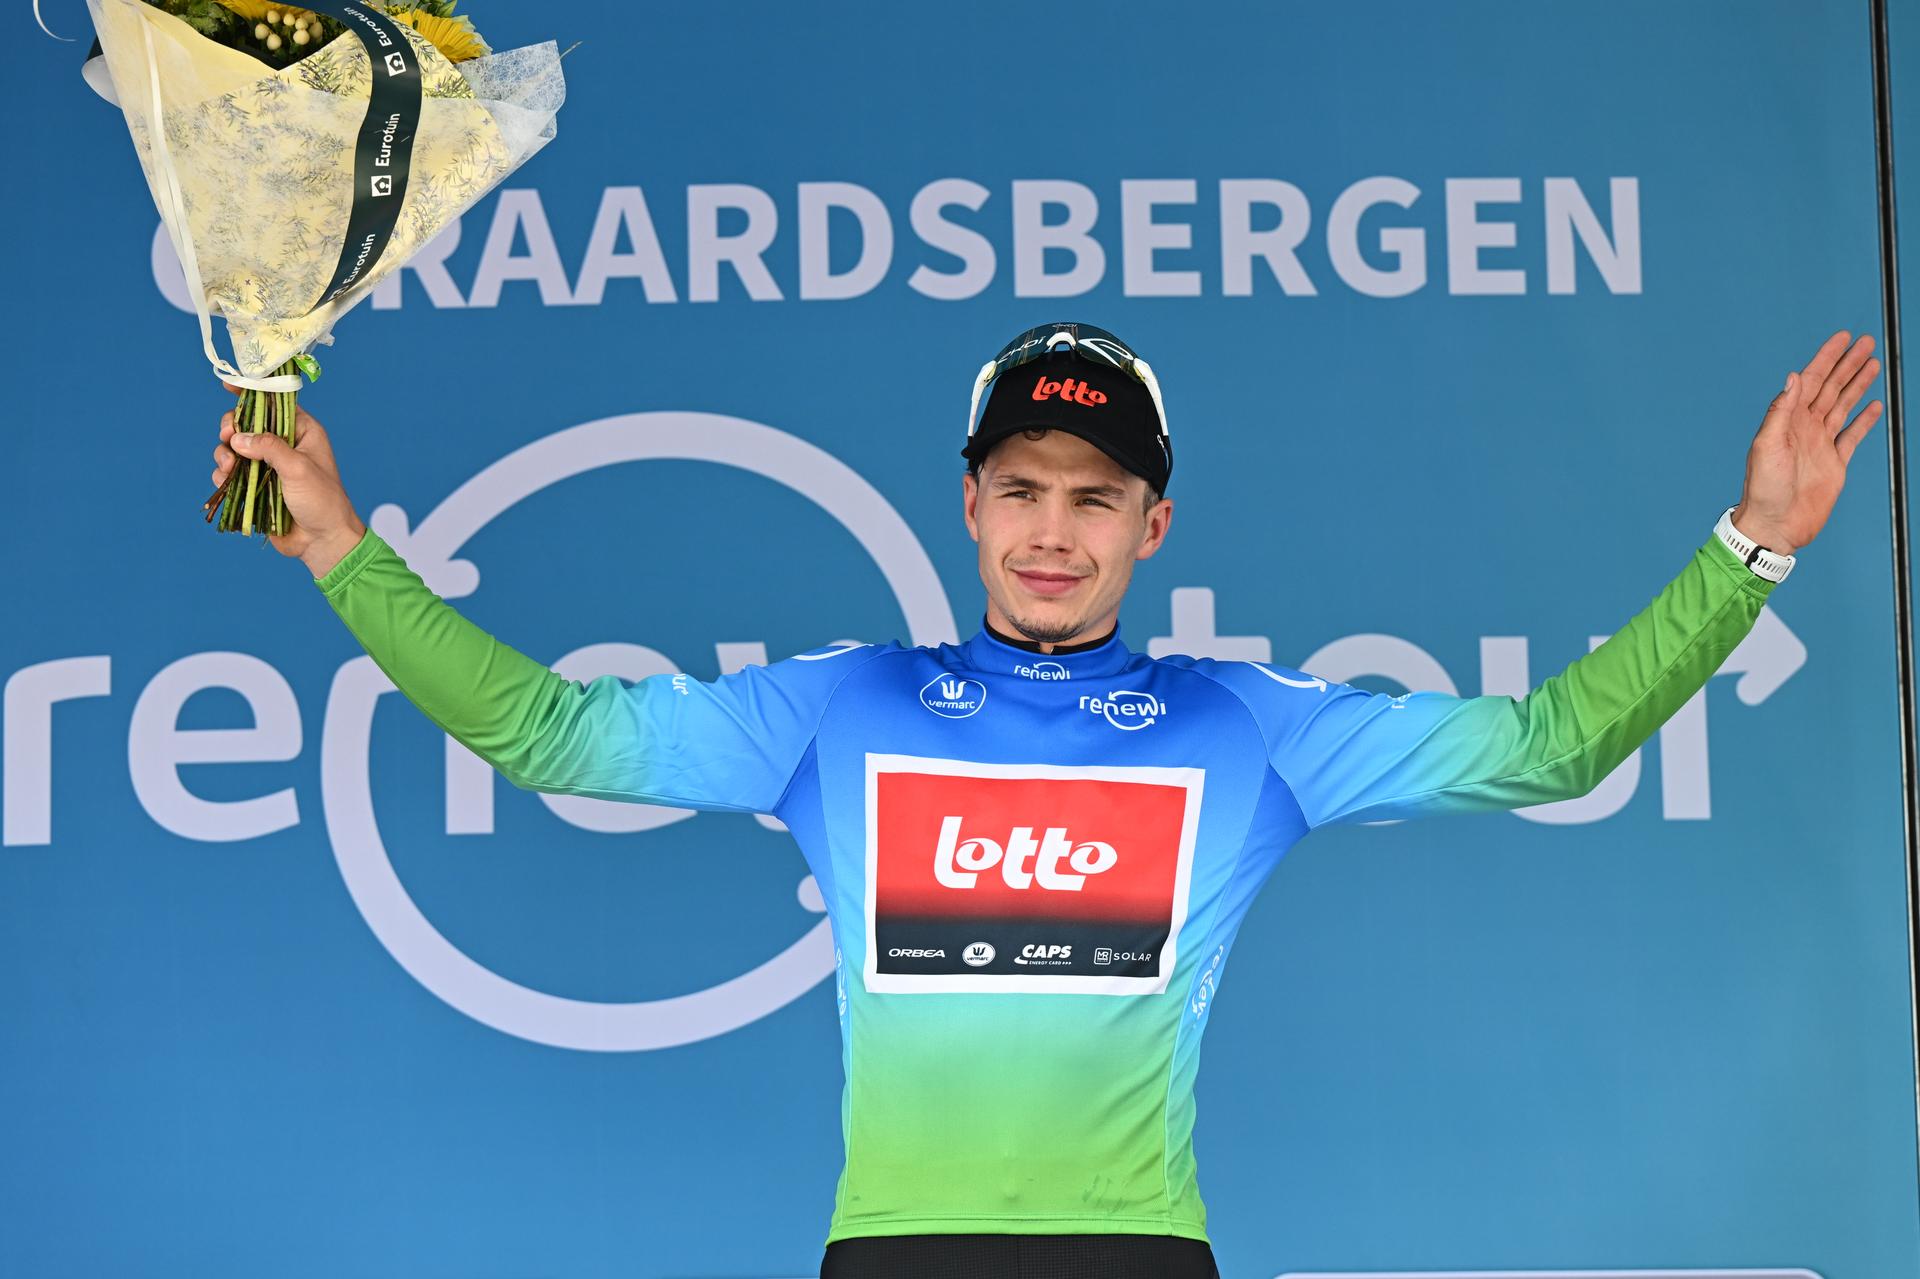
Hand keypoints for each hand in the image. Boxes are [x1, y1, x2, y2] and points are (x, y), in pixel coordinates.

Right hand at [213, 381, 365, 576]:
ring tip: (228, 468)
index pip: (274, 403)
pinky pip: (230, 472)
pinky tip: (224, 480)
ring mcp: (268, 465)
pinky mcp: (255, 485)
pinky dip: (223, 473)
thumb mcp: (298, 468)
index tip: (228, 385)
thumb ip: (269, 447)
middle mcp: (284, 444)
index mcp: (302, 431)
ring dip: (224, 454)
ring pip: (234, 448)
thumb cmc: (321, 501)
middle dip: (232, 428)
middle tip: (228, 437)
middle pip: (247, 424)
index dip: (251, 393)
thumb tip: (238, 439)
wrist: (321, 541)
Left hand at [1730, 331, 1883, 555]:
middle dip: (1847, 364)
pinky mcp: (1834, 464)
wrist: (1774, 525)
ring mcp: (1820, 445)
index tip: (1842, 338)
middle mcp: (1804, 428)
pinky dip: (1864, 420)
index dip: (1826, 358)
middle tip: (1866, 342)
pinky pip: (1853, 436)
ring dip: (1857, 384)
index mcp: (1787, 421)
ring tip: (1873, 364)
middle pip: (1830, 388)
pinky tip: (1873, 405)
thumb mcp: (1766, 446)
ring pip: (1843, 406)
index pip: (1810, 381)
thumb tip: (1792, 378)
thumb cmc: (1763, 489)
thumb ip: (1780, 411)